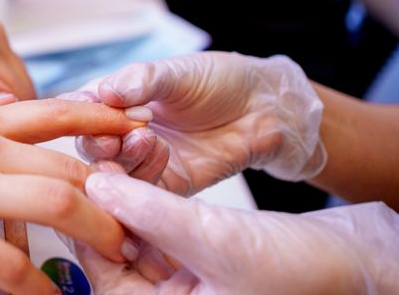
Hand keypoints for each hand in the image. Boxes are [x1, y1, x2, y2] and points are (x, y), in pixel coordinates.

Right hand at [61, 52, 325, 195]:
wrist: (265, 107)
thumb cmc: (220, 80)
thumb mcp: (177, 72)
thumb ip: (142, 80)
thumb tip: (109, 92)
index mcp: (116, 100)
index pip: (81, 109)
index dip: (79, 114)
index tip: (87, 112)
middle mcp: (123, 132)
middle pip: (90, 146)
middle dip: (97, 143)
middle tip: (113, 137)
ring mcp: (144, 161)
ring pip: (113, 172)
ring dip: (123, 159)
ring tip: (146, 139)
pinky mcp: (168, 185)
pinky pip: (145, 193)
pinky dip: (145, 179)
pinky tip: (161, 156)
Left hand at [77, 172, 398, 293]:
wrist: (354, 262)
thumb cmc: (303, 272)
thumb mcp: (216, 240)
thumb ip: (152, 212)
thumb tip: (99, 186)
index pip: (103, 274)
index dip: (89, 226)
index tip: (81, 182)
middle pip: (113, 251)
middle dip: (110, 206)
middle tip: (102, 162)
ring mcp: (177, 280)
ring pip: (132, 232)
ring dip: (129, 193)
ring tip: (127, 154)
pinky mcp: (190, 256)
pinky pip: (155, 224)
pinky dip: (150, 194)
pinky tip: (148, 161)